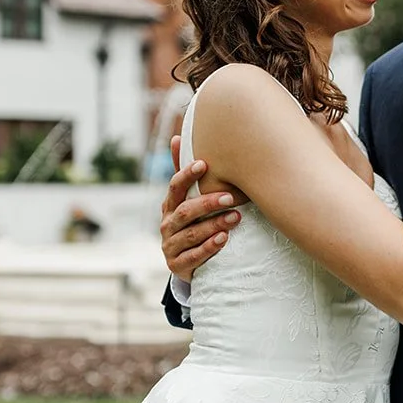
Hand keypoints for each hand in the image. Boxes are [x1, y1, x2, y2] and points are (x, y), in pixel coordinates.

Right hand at [160, 133, 244, 280]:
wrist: (185, 262)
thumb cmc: (191, 224)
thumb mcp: (186, 200)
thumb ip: (184, 173)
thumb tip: (176, 136)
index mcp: (169, 206)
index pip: (174, 188)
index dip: (186, 175)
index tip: (204, 164)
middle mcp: (167, 225)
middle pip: (185, 212)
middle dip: (207, 203)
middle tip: (230, 196)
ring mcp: (170, 247)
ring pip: (191, 234)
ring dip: (214, 225)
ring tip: (235, 218)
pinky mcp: (178, 266)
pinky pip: (194, 256)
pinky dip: (209, 247)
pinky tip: (224, 239)